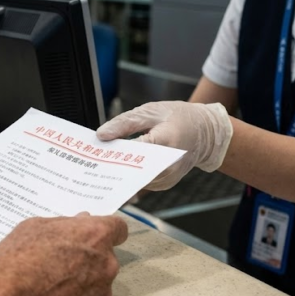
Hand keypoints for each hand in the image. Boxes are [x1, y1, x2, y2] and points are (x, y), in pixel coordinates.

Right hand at [0, 214, 127, 295]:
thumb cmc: (15, 263)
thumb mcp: (32, 228)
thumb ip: (64, 225)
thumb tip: (80, 223)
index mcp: (95, 236)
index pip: (117, 228)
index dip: (103, 230)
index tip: (90, 236)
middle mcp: (107, 265)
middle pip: (105, 256)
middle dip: (88, 256)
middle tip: (59, 262)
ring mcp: (102, 294)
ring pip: (97, 281)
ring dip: (82, 280)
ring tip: (51, 287)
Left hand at [96, 101, 233, 190]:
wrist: (205, 133)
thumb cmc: (178, 118)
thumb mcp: (150, 111)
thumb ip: (124, 123)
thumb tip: (101, 135)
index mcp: (167, 140)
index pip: (136, 150)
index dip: (114, 153)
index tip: (94, 154)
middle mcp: (169, 164)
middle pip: (133, 170)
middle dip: (111, 166)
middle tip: (89, 163)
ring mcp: (168, 177)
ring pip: (135, 180)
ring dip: (118, 173)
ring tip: (99, 164)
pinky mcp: (164, 184)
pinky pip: (141, 183)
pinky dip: (128, 175)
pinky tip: (116, 167)